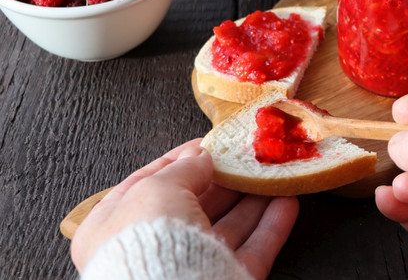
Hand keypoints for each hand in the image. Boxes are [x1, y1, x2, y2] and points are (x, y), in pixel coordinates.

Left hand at [70, 139, 298, 278]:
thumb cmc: (145, 241)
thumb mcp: (156, 188)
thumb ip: (183, 167)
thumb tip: (201, 157)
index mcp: (118, 223)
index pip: (152, 182)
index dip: (183, 159)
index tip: (211, 143)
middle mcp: (153, 246)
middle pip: (196, 203)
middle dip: (225, 178)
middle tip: (249, 157)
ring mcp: (190, 266)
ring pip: (228, 226)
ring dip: (253, 198)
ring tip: (273, 174)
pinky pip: (252, 250)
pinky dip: (271, 226)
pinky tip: (287, 203)